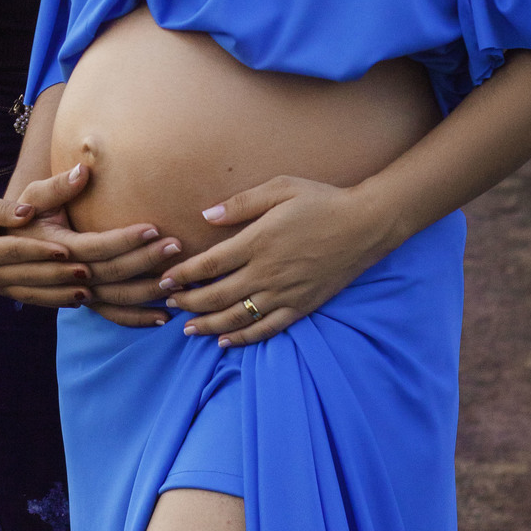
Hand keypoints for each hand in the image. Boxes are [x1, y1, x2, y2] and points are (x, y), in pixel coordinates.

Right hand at [0, 188, 91, 308]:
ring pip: (32, 294)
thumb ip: (4, 208)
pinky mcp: (5, 290)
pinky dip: (54, 300)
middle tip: (88, 272)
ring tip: (89, 292)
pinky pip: (32, 298)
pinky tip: (78, 300)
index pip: (14, 251)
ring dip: (61, 294)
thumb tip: (27, 212)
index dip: (40, 250)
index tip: (66, 249)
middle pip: (28, 276)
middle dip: (58, 276)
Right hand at [12, 164, 178, 326]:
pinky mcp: (79, 302)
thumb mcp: (32, 198)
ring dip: (147, 292)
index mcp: (54, 247)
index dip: (124, 239)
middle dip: (145, 260)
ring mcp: (71, 293)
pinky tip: (162, 318)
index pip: (96, 246)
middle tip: (177, 245)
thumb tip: (83, 169)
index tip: (154, 228)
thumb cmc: (19, 217)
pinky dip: (135, 319)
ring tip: (180, 280)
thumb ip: (58, 186)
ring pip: (114, 298)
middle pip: (110, 272)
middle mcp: (63, 275)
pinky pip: (109, 315)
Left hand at [157, 175, 390, 344]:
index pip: (210, 264)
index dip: (183, 275)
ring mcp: (285, 293)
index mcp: (258, 241)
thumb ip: (241, 203)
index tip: (164, 280)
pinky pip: (267, 329)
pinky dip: (243, 338)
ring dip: (208, 325)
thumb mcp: (280, 188)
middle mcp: (268, 272)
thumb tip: (206, 215)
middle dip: (188, 302)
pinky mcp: (301, 306)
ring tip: (188, 328)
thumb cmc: (321, 201)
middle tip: (169, 303)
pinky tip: (225, 342)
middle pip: (217, 295)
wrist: (365, 225)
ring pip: (238, 317)